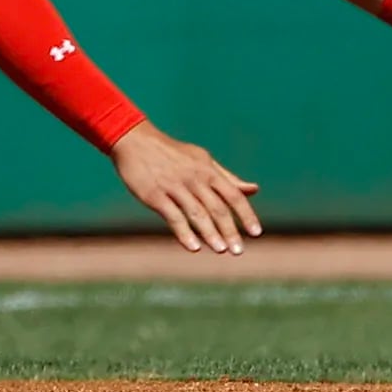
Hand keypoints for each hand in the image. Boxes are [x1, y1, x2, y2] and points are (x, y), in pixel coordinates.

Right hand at [108, 122, 261, 254]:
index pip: (233, 195)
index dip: (246, 214)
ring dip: (210, 234)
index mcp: (208, 170)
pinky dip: (184, 232)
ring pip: (197, 213)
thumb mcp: (202, 160)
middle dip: (229, 230)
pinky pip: (173, 216)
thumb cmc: (172, 153)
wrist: (135, 140)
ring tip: (221, 250)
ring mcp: (174, 186)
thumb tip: (254, 189)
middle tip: (238, 251)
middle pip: (217, 208)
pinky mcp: (154, 194)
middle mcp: (194, 178)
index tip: (256, 233)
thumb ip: (227, 178)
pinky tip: (193, 247)